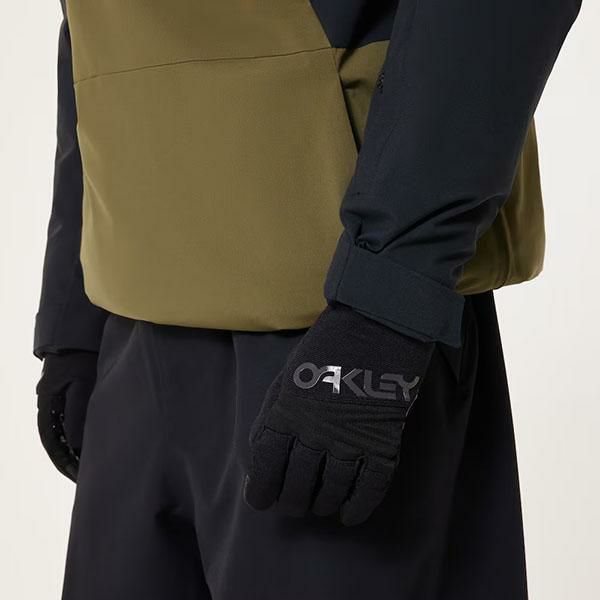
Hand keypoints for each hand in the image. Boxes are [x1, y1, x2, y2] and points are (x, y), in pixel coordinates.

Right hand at [36, 351, 97, 481]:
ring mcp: (56, 398)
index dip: (64, 461)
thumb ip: (77, 413)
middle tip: (86, 476)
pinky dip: (80, 431)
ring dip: (75, 445)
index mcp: (47, 404)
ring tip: (91, 462)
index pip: (53, 442)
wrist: (79, 334)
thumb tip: (75, 445)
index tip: (77, 478)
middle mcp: (48, 403)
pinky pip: (70, 418)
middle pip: (57, 438)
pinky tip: (91, 440)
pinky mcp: (67, 392)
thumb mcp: (81, 384)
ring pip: (64, 429)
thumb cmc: (80, 357)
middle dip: (71, 457)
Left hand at [244, 304, 433, 525]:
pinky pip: (370, 486)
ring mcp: (351, 438)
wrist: (376, 324)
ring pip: (331, 490)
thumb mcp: (288, 374)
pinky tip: (349, 514)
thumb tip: (261, 451)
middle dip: (291, 502)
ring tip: (319, 507)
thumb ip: (273, 413)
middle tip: (293, 506)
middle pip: (298, 484)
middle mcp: (315, 431)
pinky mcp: (383, 441)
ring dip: (322, 505)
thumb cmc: (327, 347)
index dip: (262, 491)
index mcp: (287, 411)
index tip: (261, 502)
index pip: (267, 465)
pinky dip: (359, 506)